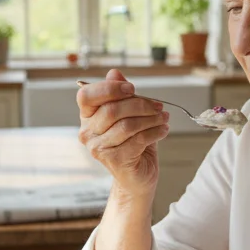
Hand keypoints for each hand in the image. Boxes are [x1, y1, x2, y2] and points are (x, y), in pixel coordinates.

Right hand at [77, 69, 169, 196]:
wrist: (137, 177)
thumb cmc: (133, 143)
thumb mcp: (129, 115)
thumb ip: (121, 94)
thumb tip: (115, 73)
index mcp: (87, 116)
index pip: (86, 95)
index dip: (109, 88)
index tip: (132, 89)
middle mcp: (87, 132)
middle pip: (112, 110)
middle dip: (141, 105)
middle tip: (158, 107)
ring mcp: (98, 148)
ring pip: (127, 125)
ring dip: (151, 119)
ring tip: (164, 119)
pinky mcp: (114, 161)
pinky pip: (137, 140)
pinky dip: (155, 132)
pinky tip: (163, 130)